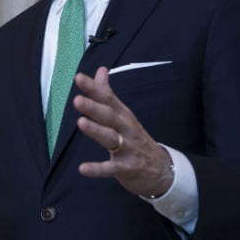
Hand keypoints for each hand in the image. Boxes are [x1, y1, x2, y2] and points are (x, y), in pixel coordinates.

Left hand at [74, 67, 173, 197]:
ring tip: (81, 123)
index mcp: (123, 115)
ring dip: (96, 130)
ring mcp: (128, 148)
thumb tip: (101, 69)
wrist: (163, 169)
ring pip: (111, 138)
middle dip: (93, 108)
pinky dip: (97, 169)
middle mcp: (126, 128)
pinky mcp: (127, 168)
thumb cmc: (136, 138)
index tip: (79, 78)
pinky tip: (83, 168)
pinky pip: (111, 168)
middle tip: (77, 100)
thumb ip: (108, 93)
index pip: (107, 98)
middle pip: (109, 116)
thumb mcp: (123, 114)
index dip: (93, 88)